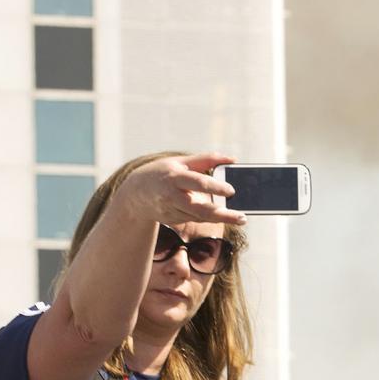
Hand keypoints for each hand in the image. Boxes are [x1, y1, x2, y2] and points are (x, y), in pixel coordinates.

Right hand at [116, 153, 246, 227]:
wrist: (136, 193)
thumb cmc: (164, 172)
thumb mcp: (182, 161)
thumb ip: (207, 160)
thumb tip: (233, 159)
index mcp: (175, 177)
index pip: (197, 182)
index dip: (214, 187)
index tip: (231, 191)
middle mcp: (172, 196)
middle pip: (200, 209)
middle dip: (223, 215)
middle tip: (242, 217)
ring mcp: (171, 211)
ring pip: (199, 217)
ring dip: (220, 218)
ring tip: (239, 217)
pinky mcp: (172, 220)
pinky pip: (194, 219)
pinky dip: (208, 217)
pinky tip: (221, 215)